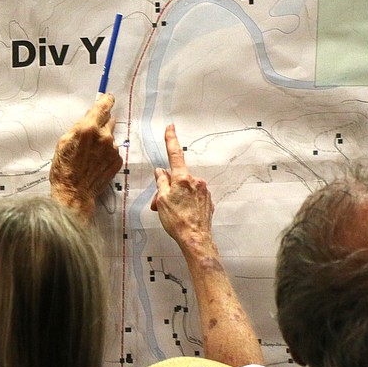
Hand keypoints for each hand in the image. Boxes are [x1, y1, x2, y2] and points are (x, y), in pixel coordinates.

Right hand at [50, 93, 122, 222]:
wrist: (74, 192)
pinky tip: (95, 162)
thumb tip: (89, 117)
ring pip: (110, 137)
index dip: (107, 101)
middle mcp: (104, 136)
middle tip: (91, 135)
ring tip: (90, 154)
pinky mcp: (117, 161)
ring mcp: (113, 149)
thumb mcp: (64, 142)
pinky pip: (113, 151)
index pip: (103, 107)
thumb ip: (79, 126)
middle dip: (102, 124)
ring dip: (103, 141)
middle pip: (109, 120)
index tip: (109, 99)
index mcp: (89, 128)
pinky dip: (106, 153)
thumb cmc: (64, 168)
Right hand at [150, 124, 214, 251]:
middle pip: (177, 178)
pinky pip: (193, 197)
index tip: (170, 128)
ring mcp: (203, 191)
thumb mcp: (162, 200)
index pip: (175, 154)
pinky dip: (185, 202)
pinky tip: (182, 214)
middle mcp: (195, 181)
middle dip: (167, 187)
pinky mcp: (208, 201)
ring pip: (185, 188)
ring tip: (170, 212)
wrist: (196, 238)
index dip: (171, 140)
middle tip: (159, 204)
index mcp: (182, 179)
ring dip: (176, 196)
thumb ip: (161, 182)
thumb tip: (160, 172)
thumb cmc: (177, 221)